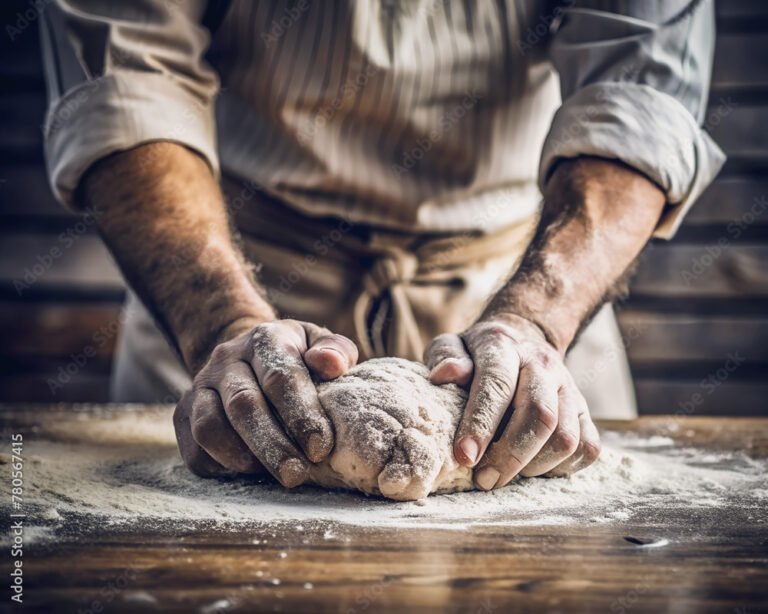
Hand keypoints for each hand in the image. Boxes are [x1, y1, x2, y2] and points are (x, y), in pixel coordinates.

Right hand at [173, 319, 357, 486]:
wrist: (249, 357)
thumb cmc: (298, 359)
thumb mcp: (321, 345)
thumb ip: (336, 351)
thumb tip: (332, 365)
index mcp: (266, 338)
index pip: (279, 376)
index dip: (300, 414)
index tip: (320, 447)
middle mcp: (227, 358)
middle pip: (243, 404)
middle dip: (272, 445)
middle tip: (296, 475)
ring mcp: (200, 386)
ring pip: (209, 427)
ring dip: (242, 458)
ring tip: (273, 475)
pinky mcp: (183, 414)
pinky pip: (195, 449)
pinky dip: (221, 466)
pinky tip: (250, 472)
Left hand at [424, 314, 599, 489]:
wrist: (521, 343)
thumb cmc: (476, 355)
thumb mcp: (452, 346)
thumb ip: (444, 356)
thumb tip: (444, 375)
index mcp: (504, 345)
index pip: (497, 383)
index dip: (481, 423)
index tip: (464, 457)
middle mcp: (542, 364)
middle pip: (539, 414)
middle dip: (510, 455)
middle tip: (484, 480)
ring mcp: (569, 387)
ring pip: (566, 438)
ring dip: (533, 466)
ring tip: (505, 474)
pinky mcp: (585, 411)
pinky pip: (586, 449)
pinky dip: (560, 468)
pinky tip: (532, 468)